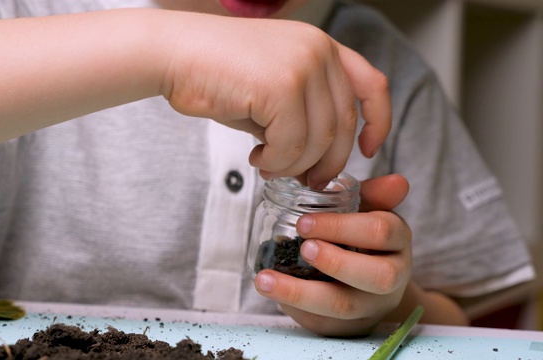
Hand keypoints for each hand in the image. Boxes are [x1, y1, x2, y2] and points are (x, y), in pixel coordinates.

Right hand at [160, 14, 390, 188]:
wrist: (172, 55)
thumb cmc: (215, 74)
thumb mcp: (271, 90)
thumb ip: (303, 115)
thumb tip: (319, 161)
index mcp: (321, 47)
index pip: (371, 85)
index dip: (378, 121)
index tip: (368, 148)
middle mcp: (318, 51)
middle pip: (343, 125)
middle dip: (327, 162)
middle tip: (306, 180)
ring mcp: (302, 66)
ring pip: (318, 141)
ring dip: (293, 165)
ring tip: (267, 165)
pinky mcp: (281, 86)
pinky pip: (292, 146)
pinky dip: (276, 162)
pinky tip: (257, 157)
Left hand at [253, 174, 411, 335]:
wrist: (371, 285)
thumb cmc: (362, 238)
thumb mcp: (368, 212)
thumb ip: (373, 195)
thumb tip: (397, 182)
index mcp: (397, 241)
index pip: (381, 232)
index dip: (342, 227)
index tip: (304, 222)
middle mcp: (392, 276)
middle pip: (377, 276)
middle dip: (337, 262)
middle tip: (303, 248)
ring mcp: (370, 305)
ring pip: (344, 305)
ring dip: (301, 293)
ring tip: (265, 280)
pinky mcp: (346, 326)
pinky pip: (323, 322)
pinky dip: (295, 308)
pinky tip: (271, 293)